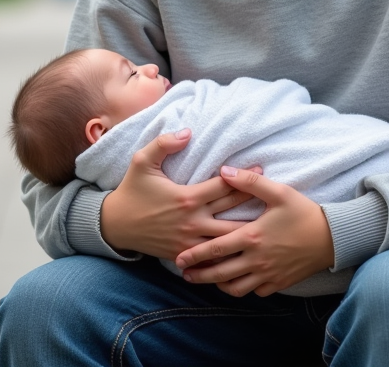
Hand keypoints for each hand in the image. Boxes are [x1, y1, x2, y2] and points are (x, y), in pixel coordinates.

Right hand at [100, 130, 256, 258]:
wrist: (115, 226)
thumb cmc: (131, 191)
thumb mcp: (141, 161)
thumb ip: (164, 144)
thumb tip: (188, 131)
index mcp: (187, 197)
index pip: (224, 186)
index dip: (244, 176)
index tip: (261, 168)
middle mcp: (192, 220)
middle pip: (232, 212)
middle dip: (254, 203)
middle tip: (273, 196)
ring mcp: (190, 241)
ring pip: (227, 238)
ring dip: (248, 231)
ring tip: (268, 224)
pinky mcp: (185, 254)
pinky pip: (213, 256)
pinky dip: (230, 253)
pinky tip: (247, 249)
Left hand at [174, 166, 335, 297]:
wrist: (332, 237)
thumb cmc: (303, 212)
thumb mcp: (278, 191)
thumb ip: (249, 182)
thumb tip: (223, 171)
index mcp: (252, 236)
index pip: (216, 249)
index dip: (195, 255)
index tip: (179, 257)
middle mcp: (257, 259)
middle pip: (220, 273)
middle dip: (199, 275)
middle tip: (184, 273)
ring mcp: (268, 274)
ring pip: (235, 288)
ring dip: (218, 285)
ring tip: (207, 280)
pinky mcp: (279, 283)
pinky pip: (255, 292)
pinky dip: (242, 289)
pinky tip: (236, 282)